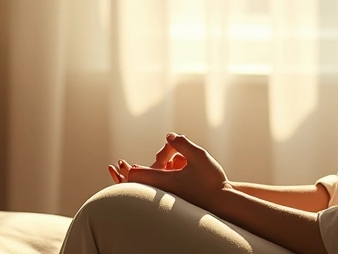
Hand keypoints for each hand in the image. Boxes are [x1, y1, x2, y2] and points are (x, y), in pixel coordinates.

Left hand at [106, 133, 230, 209]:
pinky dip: (152, 184)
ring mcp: (169, 198)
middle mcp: (164, 192)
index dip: (126, 170)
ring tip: (131, 170)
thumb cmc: (212, 181)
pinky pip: (157, 193)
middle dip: (126, 176)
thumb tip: (168, 135)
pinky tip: (158, 179)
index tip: (120, 163)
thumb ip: (183, 144)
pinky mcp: (175, 201)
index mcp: (164, 181)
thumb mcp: (199, 156)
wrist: (223, 203)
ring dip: (141, 178)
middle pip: (138, 186)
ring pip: (147, 189)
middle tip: (114, 167)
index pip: (136, 177)